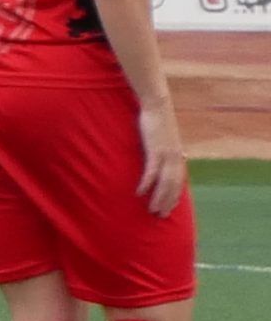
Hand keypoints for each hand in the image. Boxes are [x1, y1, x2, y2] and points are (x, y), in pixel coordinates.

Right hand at [136, 101, 187, 217]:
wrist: (158, 105)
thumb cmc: (159, 120)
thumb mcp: (168, 138)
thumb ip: (171, 150)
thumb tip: (180, 157)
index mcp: (178, 156)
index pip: (179, 181)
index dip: (175, 196)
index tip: (170, 208)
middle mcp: (176, 158)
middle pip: (174, 185)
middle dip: (168, 202)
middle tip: (161, 215)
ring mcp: (166, 155)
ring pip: (165, 182)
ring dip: (159, 197)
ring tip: (152, 210)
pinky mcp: (155, 150)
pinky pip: (152, 171)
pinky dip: (147, 183)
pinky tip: (140, 193)